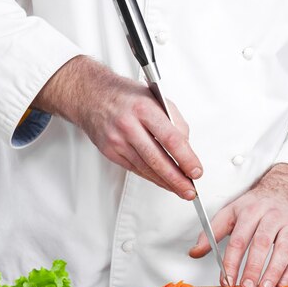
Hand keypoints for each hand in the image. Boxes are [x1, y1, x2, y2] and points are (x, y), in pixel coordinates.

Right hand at [33, 55, 201, 199]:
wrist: (90, 95)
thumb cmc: (126, 95)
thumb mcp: (156, 98)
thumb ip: (175, 121)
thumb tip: (187, 147)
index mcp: (144, 108)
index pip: (170, 139)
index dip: (186, 158)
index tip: (196, 171)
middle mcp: (128, 125)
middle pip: (157, 159)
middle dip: (177, 179)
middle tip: (190, 191)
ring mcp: (117, 140)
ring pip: (146, 168)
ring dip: (165, 182)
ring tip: (181, 190)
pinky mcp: (110, 152)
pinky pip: (135, 169)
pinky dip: (151, 177)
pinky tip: (163, 182)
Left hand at [189, 163, 287, 286]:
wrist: (286, 191)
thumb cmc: (256, 205)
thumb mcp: (231, 212)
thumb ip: (212, 232)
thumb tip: (194, 252)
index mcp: (250, 211)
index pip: (239, 238)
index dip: (232, 261)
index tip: (226, 279)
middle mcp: (271, 216)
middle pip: (261, 243)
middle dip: (253, 267)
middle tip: (246, 286)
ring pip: (283, 249)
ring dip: (274, 271)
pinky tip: (282, 284)